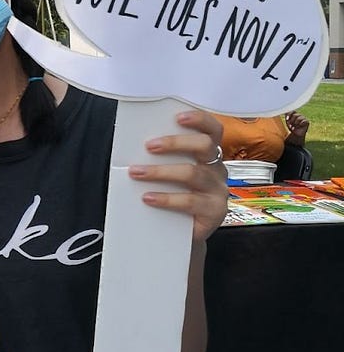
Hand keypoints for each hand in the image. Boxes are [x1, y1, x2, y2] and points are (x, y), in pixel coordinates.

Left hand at [129, 109, 227, 242]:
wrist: (181, 234)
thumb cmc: (173, 195)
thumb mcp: (170, 173)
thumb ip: (163, 158)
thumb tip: (134, 143)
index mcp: (209, 154)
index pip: (213, 130)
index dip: (199, 120)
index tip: (178, 117)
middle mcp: (217, 169)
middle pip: (204, 146)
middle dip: (175, 143)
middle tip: (149, 146)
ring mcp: (218, 190)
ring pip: (193, 173)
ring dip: (161, 171)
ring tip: (136, 172)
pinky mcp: (215, 211)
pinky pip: (190, 201)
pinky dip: (166, 198)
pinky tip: (148, 198)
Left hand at [285, 111, 309, 145]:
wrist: (296, 134)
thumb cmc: (292, 127)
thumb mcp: (288, 121)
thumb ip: (287, 116)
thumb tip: (284, 111)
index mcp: (295, 114)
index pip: (292, 111)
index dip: (289, 114)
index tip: (287, 119)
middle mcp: (299, 115)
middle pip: (295, 115)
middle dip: (291, 121)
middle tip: (291, 125)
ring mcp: (304, 118)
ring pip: (299, 118)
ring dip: (295, 124)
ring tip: (294, 126)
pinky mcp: (307, 121)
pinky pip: (303, 121)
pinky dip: (300, 125)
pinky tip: (299, 126)